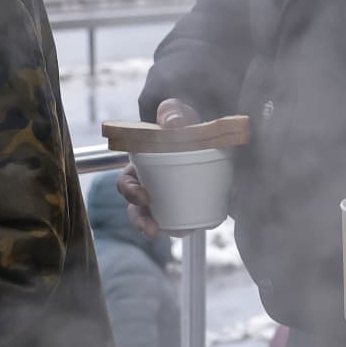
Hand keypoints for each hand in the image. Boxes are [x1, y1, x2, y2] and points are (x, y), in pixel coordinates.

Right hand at [117, 98, 199, 238]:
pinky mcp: (187, 203)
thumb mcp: (181, 114)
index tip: (144, 197)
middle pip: (138, 207)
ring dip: (159, 229)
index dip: (130, 191)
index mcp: (142, 164)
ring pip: (156, 217)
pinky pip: (179, 219)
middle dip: (141, 220)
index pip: (126, 182)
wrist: (219, 134)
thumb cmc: (191, 124)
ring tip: (175, 234)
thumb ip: (174, 112)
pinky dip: (183, 226)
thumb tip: (173, 123)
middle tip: (152, 228)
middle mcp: (150, 183)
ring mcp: (168, 196)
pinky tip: (190, 229)